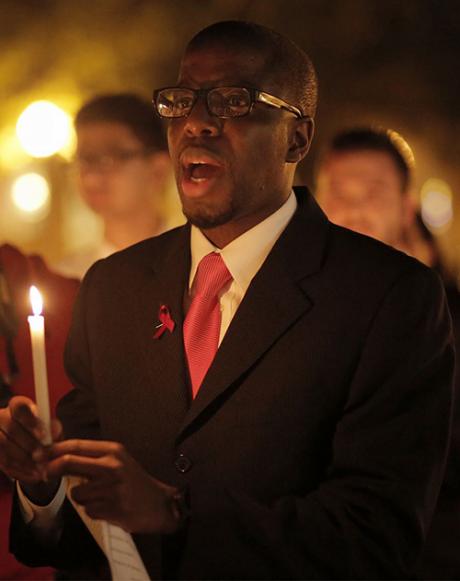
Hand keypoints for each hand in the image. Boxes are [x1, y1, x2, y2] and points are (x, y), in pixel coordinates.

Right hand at [0, 396, 61, 502]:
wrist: (29, 454)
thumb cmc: (41, 437)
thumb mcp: (50, 431)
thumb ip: (53, 429)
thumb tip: (54, 433)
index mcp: (17, 406)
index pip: (19, 406)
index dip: (30, 420)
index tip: (43, 435)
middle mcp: (1, 417)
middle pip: (11, 427)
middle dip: (29, 444)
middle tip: (43, 456)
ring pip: (3, 444)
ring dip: (23, 459)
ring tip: (39, 468)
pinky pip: (1, 461)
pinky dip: (18, 469)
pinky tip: (32, 475)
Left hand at [45, 439, 180, 533]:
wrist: (160, 503)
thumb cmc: (134, 481)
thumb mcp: (118, 460)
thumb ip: (93, 457)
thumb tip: (59, 455)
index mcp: (113, 450)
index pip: (76, 445)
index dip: (53, 449)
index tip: (40, 454)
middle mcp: (112, 466)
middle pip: (68, 462)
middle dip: (52, 469)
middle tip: (46, 473)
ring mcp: (111, 488)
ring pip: (76, 493)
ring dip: (82, 498)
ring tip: (101, 497)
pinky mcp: (112, 508)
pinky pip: (87, 510)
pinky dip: (93, 511)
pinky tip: (109, 507)